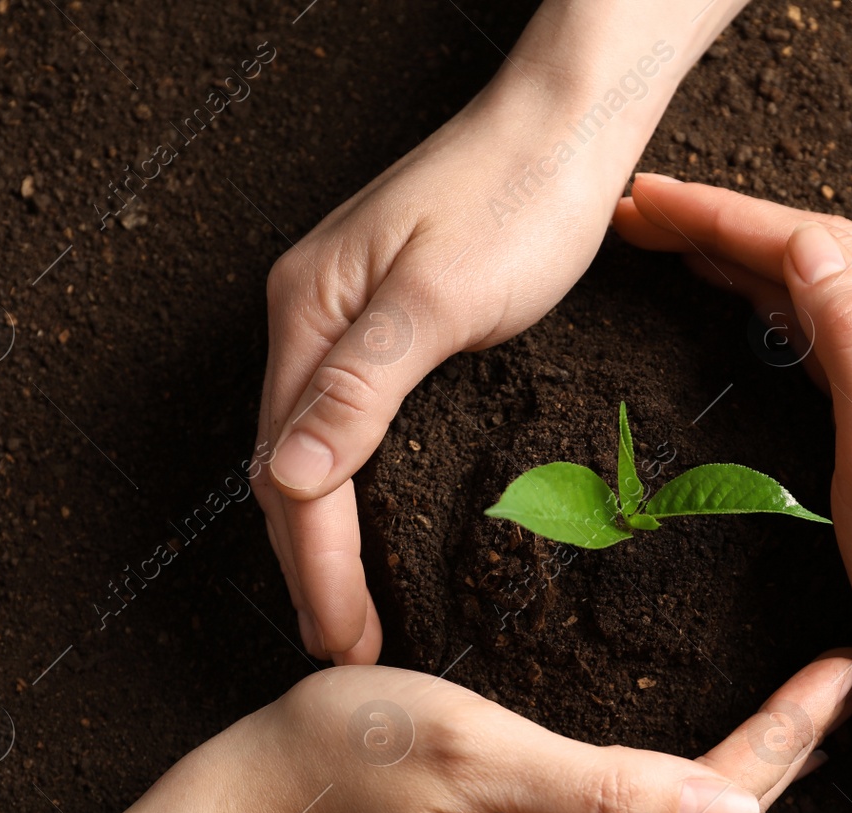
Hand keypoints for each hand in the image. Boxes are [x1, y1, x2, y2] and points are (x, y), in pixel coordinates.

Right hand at [177, 648, 851, 812]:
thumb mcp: (473, 751)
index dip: (788, 734)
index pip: (715, 804)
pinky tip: (718, 763)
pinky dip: (691, 802)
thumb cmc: (346, 756)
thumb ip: (603, 790)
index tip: (845, 667)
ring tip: (807, 712)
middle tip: (846, 675)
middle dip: (788, 754)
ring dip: (750, 778)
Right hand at [254, 77, 632, 664]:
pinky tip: (378, 527)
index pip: (292, 470)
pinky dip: (357, 491)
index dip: (316, 566)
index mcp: (308, 314)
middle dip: (313, 568)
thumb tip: (284, 482)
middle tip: (346, 649)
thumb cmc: (518, 197)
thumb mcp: (438, 299)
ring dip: (328, 539)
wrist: (567, 125)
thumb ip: (358, 391)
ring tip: (352, 612)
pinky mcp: (390, 323)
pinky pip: (352, 425)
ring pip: (316, 452)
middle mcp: (311, 318)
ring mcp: (346, 320)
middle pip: (290, 468)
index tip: (344, 639)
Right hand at [614, 177, 851, 731]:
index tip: (651, 202)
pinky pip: (844, 344)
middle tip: (642, 213)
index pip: (826, 253)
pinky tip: (743, 299)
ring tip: (672, 238)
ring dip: (750, 264)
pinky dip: (783, 316)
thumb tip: (807, 248)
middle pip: (829, 261)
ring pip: (833, 298)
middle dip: (731, 229)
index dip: (730, 221)